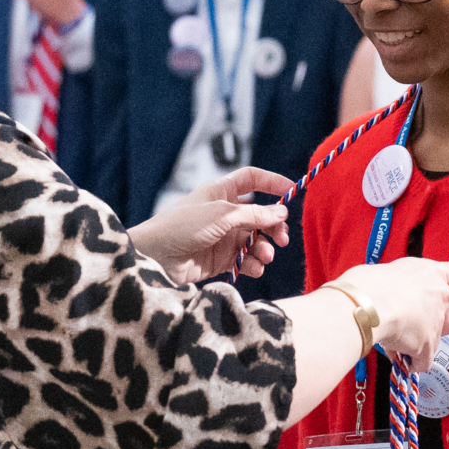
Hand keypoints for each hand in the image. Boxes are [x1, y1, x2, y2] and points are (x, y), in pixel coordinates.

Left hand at [127, 168, 294, 280]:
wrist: (156, 257)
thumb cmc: (183, 226)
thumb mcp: (222, 215)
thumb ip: (254, 214)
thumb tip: (282, 212)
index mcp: (222, 192)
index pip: (252, 179)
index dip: (272, 182)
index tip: (292, 191)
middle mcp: (225, 212)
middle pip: (260, 214)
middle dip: (274, 226)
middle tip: (282, 238)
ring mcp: (224, 236)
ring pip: (255, 240)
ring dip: (265, 248)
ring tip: (264, 257)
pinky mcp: (221, 258)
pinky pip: (246, 260)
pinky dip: (254, 264)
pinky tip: (255, 268)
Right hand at [335, 259, 448, 371]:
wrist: (363, 305)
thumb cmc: (366, 285)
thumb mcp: (389, 272)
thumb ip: (404, 284)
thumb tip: (394, 295)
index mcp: (432, 273)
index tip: (446, 297)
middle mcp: (441, 296)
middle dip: (434, 327)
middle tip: (411, 325)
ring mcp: (436, 323)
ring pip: (433, 342)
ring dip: (417, 344)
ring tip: (392, 339)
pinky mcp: (427, 346)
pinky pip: (422, 361)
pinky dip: (411, 362)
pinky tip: (396, 355)